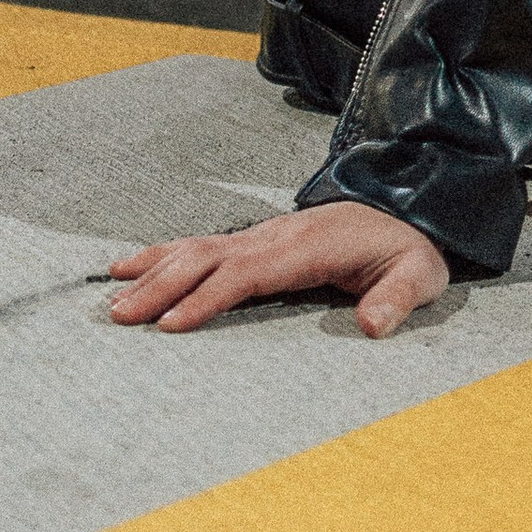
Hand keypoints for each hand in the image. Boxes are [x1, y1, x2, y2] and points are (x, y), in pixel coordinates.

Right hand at [108, 200, 451, 335]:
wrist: (410, 206)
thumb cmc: (409, 248)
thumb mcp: (418, 274)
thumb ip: (396, 298)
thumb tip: (372, 326)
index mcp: (308, 247)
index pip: (247, 273)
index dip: (207, 297)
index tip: (170, 324)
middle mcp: (277, 236)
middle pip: (209, 257)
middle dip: (163, 285)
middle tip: (120, 316)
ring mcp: (264, 234)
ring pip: (198, 247)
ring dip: (155, 269)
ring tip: (112, 295)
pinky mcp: (259, 240)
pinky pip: (204, 245)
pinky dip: (164, 253)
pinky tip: (133, 265)